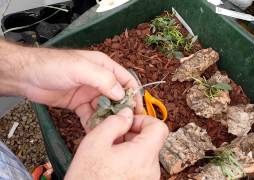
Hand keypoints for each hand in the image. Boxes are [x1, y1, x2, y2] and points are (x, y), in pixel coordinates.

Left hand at [11, 45, 142, 125]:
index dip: (134, 94)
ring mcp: (89, 93)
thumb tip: (121, 94)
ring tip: (110, 131)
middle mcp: (99, 80)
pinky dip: (93, 123)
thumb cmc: (54, 66)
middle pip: (117, 96)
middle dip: (122, 110)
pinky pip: (90, 115)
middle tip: (125, 125)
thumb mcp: (81, 68)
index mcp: (104, 67)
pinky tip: (95, 131)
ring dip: (108, 118)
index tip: (138, 110)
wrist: (27, 76)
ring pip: (105, 108)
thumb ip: (103, 79)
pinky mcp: (79, 104)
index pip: (126, 80)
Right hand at [65, 108, 168, 179]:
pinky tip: (112, 163)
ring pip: (145, 153)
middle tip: (113, 136)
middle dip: (133, 133)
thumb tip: (127, 114)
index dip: (144, 119)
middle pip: (151, 140)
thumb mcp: (95, 143)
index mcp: (143, 155)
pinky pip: (141, 166)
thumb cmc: (88, 178)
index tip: (128, 123)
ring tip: (109, 152)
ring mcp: (149, 179)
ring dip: (130, 147)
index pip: (160, 128)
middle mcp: (151, 169)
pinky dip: (129, 159)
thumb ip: (114, 122)